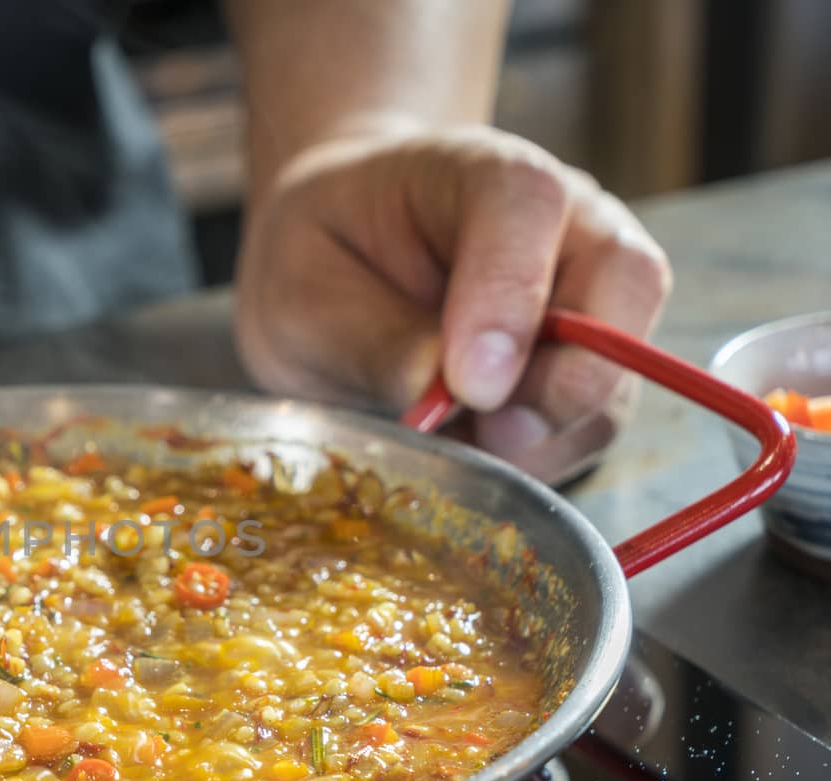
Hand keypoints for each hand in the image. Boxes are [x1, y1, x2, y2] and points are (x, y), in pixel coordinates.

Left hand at [235, 121, 670, 484]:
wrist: (341, 264)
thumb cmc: (323, 257)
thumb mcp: (304, 290)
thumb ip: (374, 338)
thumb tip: (442, 400)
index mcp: (479, 173)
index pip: (528, 205)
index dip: (510, 294)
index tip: (470, 384)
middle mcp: (564, 221)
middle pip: (627, 281)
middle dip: (567, 378)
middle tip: (490, 432)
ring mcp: (591, 292)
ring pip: (618, 371)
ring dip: (547, 433)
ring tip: (459, 446)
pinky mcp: (589, 365)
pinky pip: (592, 423)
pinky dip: (538, 457)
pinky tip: (470, 450)